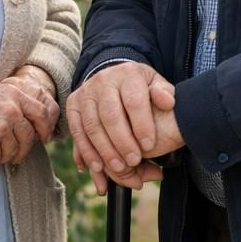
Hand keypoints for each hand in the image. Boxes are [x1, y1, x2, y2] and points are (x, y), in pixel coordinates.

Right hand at [0, 81, 49, 165]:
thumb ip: (19, 103)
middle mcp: (13, 108)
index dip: (46, 128)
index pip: (44, 112)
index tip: (44, 138)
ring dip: (4, 156)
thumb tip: (39, 125)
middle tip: (18, 155)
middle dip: (26, 150)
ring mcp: (2, 125)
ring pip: (14, 151)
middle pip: (30, 136)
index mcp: (16, 93)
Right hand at [66, 62, 177, 191]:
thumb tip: (168, 103)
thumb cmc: (141, 87)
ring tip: (119, 167)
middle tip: (134, 161)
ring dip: (105, 150)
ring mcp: (85, 93)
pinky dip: (87, 152)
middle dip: (122, 142)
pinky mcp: (72, 105)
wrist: (114, 78)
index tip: (149, 146)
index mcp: (128, 73)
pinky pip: (77, 131)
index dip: (142, 125)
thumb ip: (164, 94)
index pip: (134, 101)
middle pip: (110, 115)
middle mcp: (103, 80)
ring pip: (92, 126)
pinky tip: (98, 167)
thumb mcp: (157, 85)